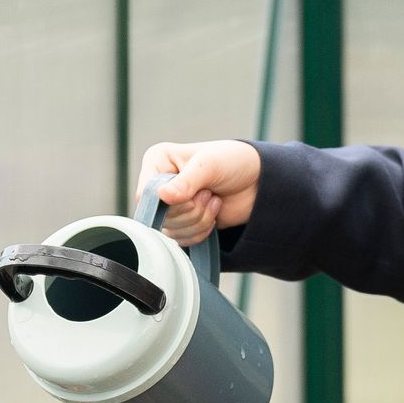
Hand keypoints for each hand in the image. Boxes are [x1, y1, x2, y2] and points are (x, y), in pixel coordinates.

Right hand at [137, 140, 260, 243]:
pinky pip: (183, 240)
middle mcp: (159, 184)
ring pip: (172, 231)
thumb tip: (162, 197)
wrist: (258, 180)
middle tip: (209, 192)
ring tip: (213, 199)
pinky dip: (202, 231)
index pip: (145, 194)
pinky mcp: (184, 222)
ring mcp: (171, 205)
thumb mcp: (209, 165)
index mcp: (158, 162)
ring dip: (200, 220)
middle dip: (192, 209)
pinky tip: (215, 212)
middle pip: (160, 216)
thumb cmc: (233, 162)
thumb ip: (185, 182)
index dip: (169, 201)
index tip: (196, 191)